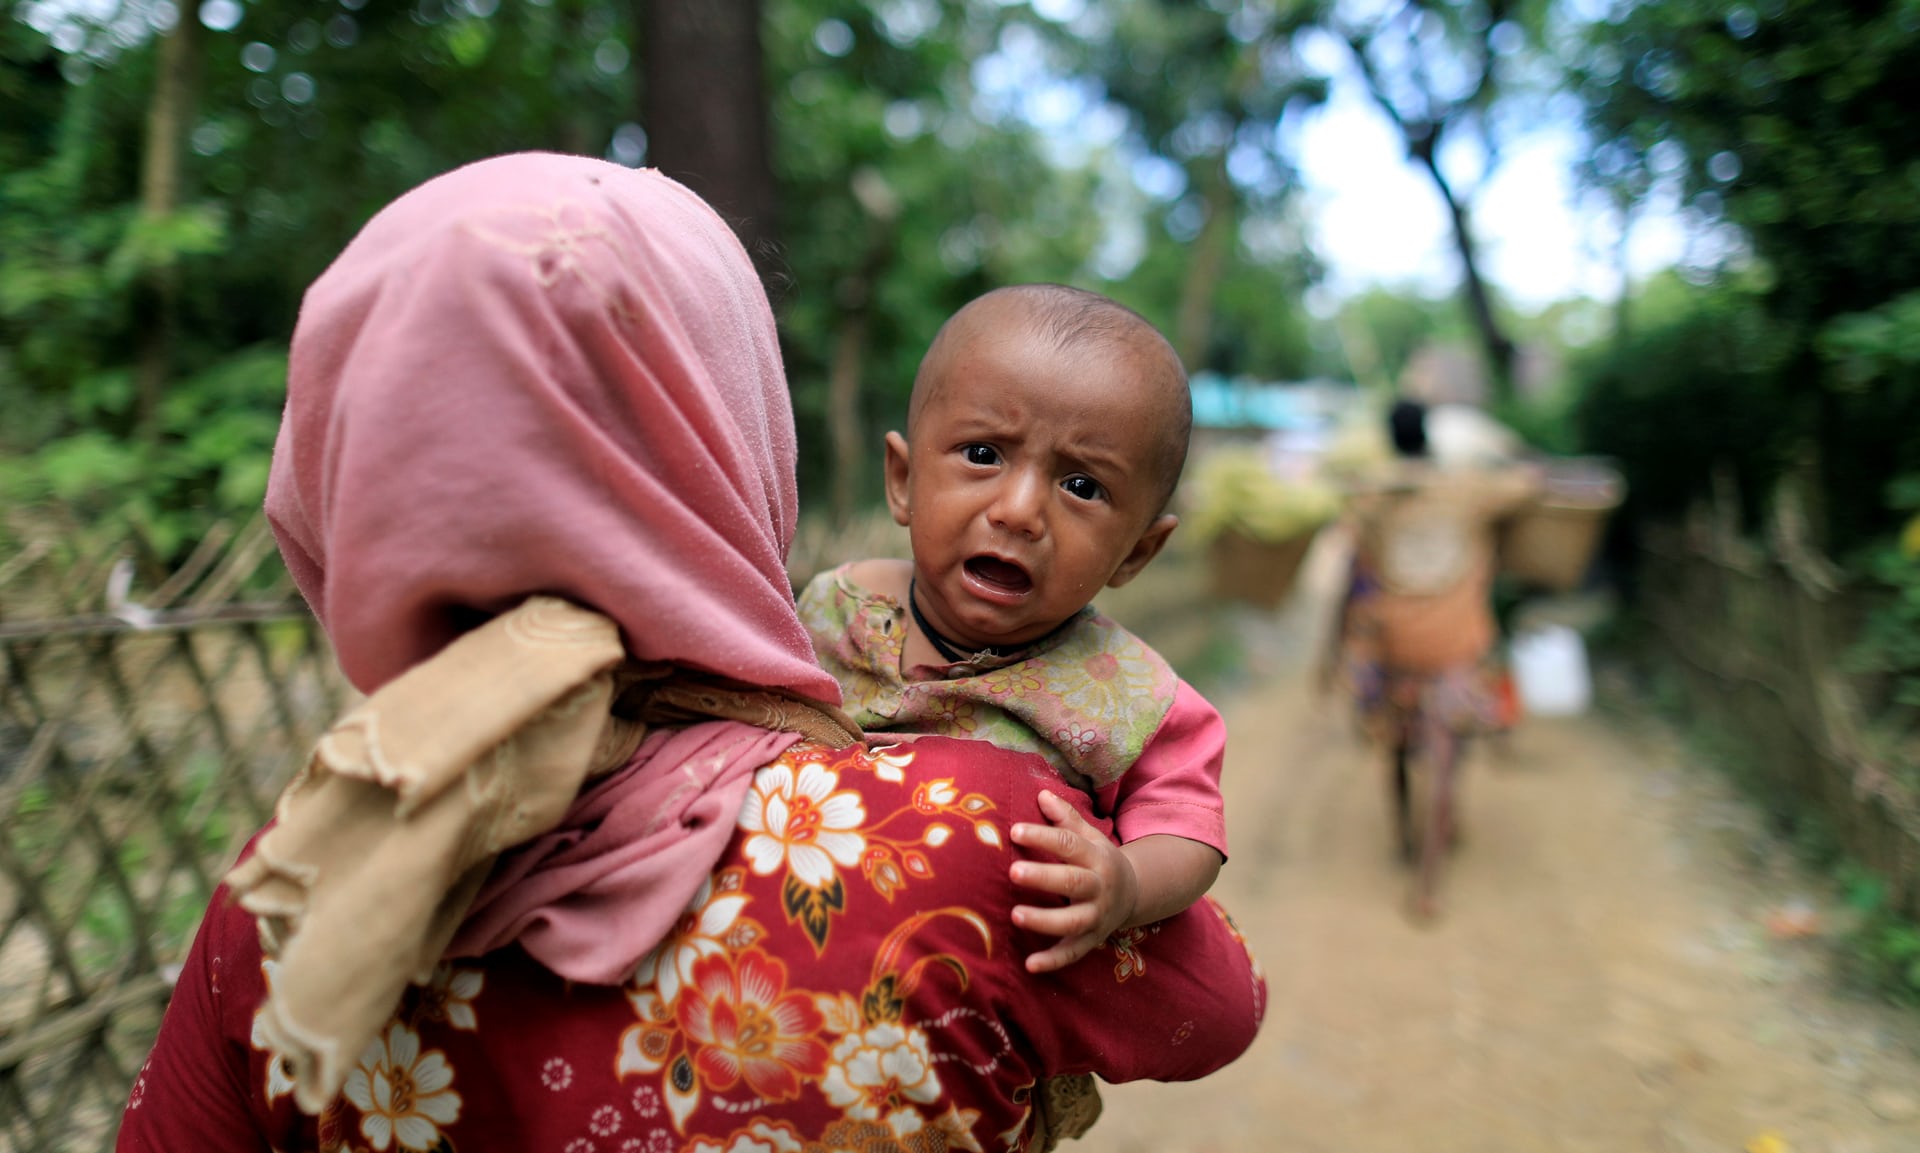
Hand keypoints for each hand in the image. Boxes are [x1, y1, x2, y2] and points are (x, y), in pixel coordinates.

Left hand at [1008, 790, 1138, 973]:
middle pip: (1072, 882)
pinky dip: (1053, 961)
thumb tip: (1041, 793)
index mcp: (1096, 857)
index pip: (1068, 844)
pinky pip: (1073, 952)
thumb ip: (1066, 818)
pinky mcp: (1091, 940)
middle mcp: (1099, 887)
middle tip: (1013, 871)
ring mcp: (1097, 916)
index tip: (1014, 831)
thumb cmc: (1099, 861)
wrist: (1135, 894)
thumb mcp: (1090, 837)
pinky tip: (1030, 965)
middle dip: (1043, 877)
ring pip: (1073, 920)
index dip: (1042, 837)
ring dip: (1045, 920)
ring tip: (1015, 915)